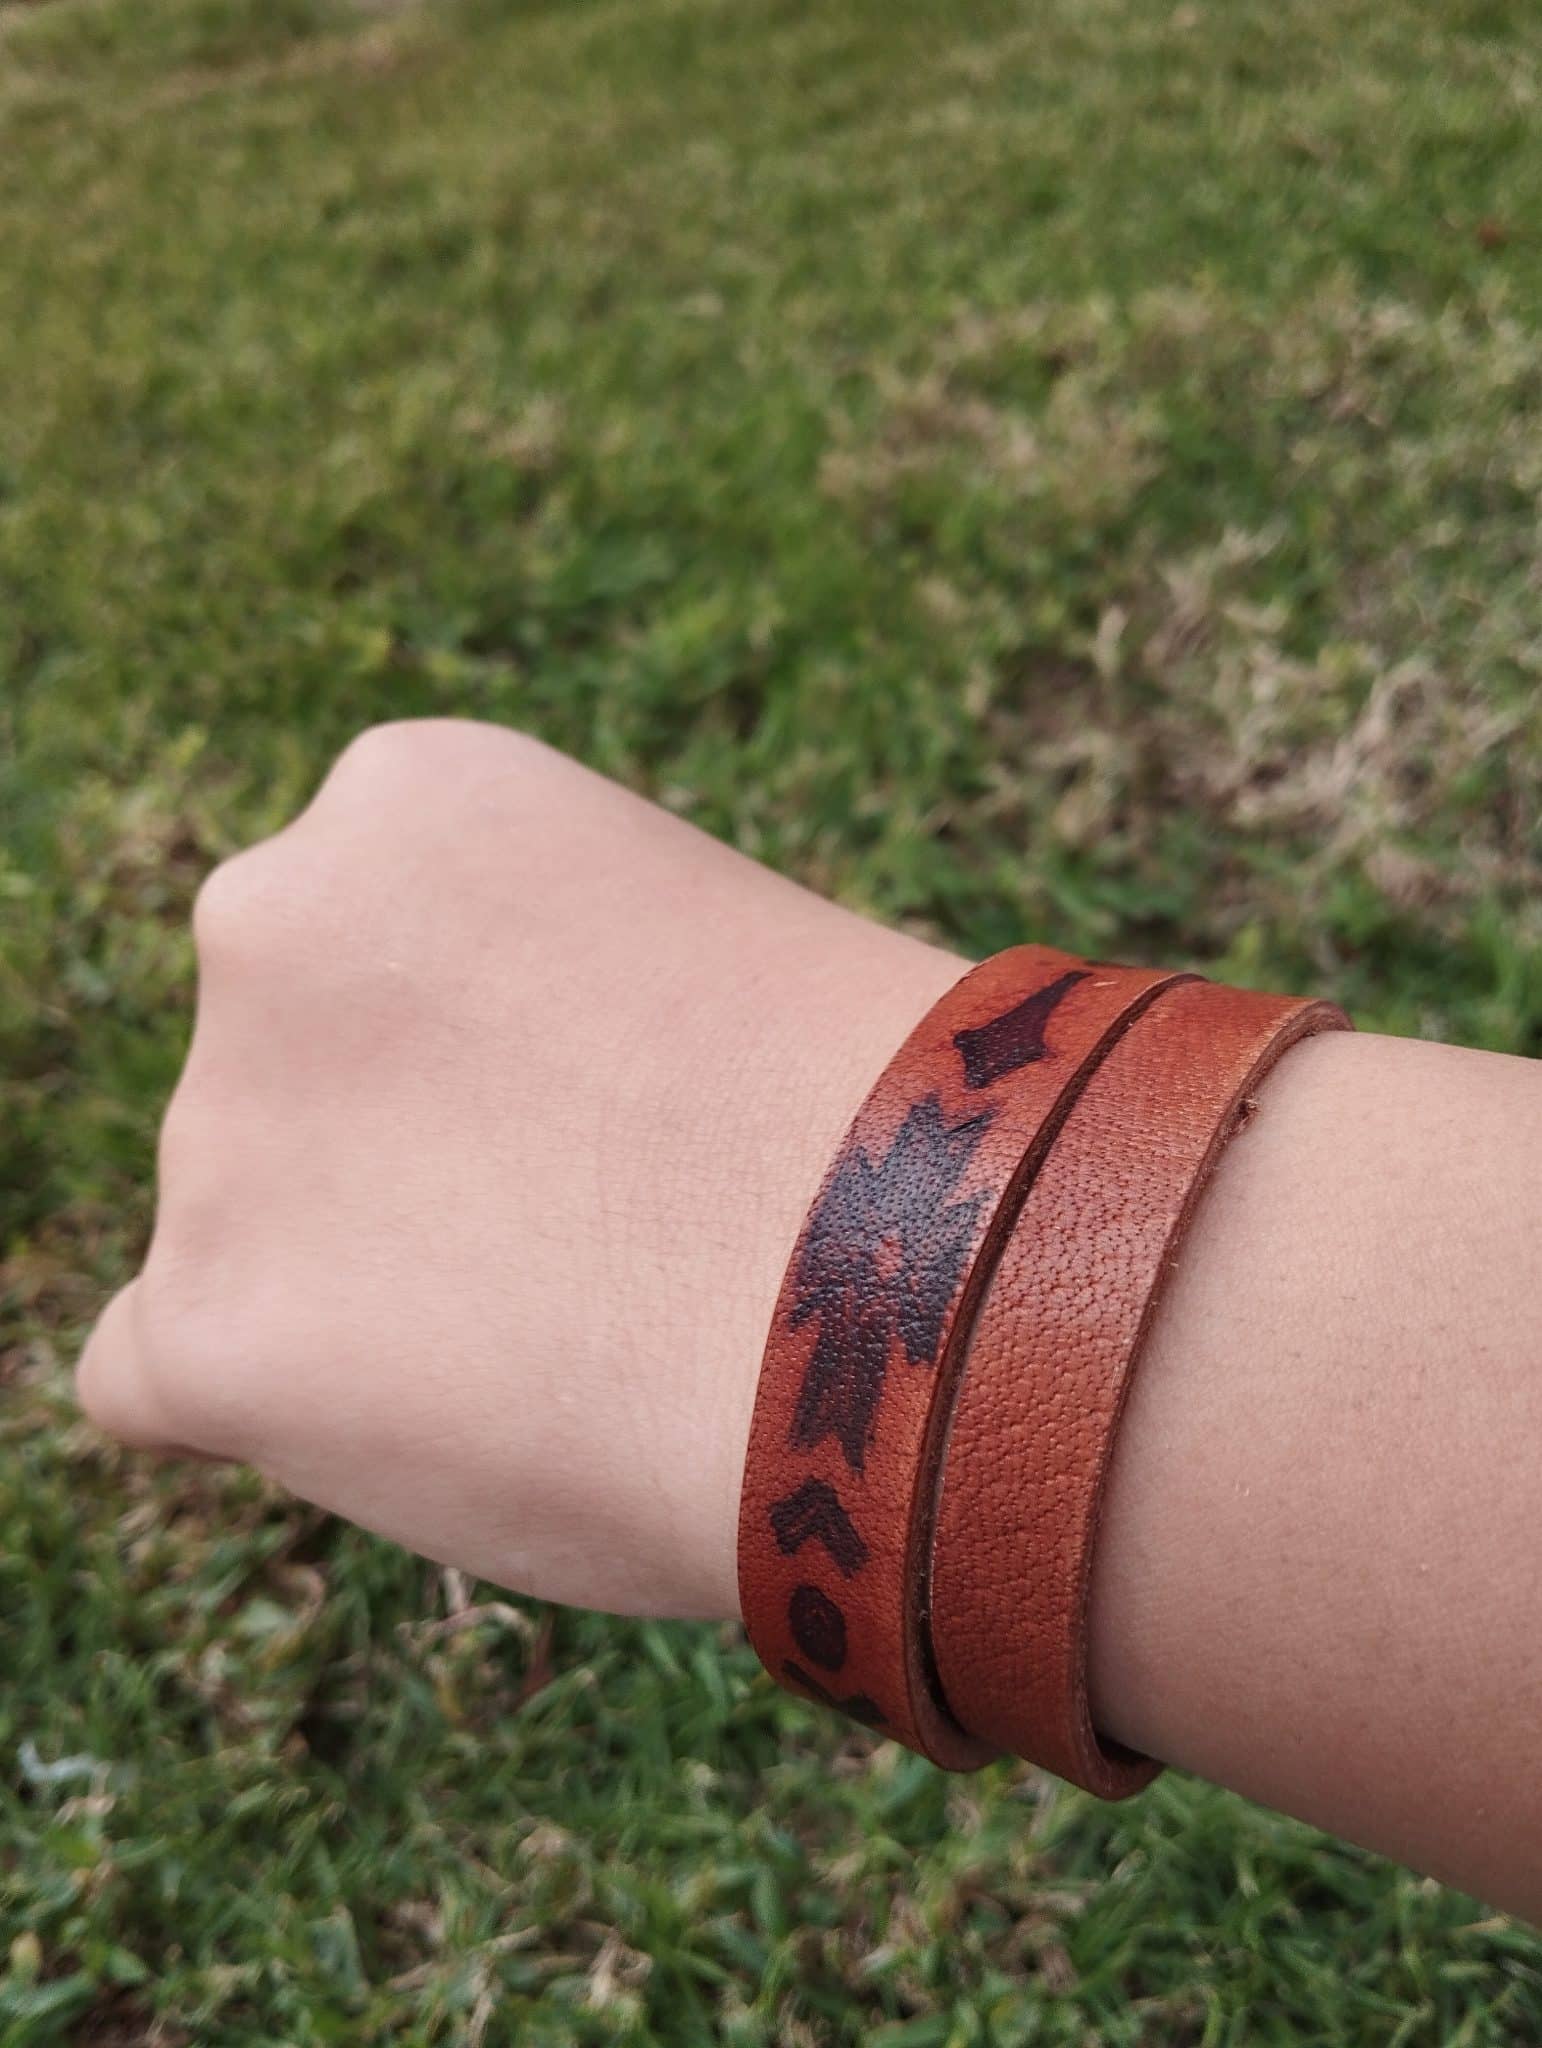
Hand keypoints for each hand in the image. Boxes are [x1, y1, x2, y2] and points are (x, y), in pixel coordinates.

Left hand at [77, 721, 961, 1618]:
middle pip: (281, 1087)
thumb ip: (517, 980)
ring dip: (358, 1294)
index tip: (600, 1121)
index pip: (356, 951)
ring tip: (570, 1333)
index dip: (479, 1066)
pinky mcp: (206, 1327)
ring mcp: (219, 1125)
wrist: (924, 1269)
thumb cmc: (869, 1120)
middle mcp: (266, 919)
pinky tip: (457, 1417)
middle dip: (393, 1165)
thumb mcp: (671, 945)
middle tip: (580, 1238)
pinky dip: (280, 1418)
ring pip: (238, 1235)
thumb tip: (446, 1104)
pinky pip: (169, 1385)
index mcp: (404, 799)